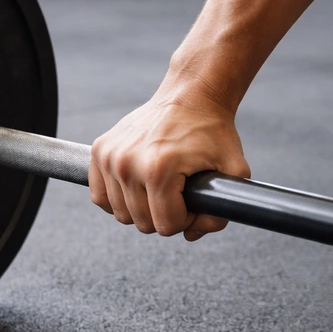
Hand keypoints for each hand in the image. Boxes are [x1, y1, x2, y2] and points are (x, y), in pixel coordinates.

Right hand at [89, 80, 250, 239]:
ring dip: (141, 207)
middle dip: (164, 215)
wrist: (189, 96)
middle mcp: (128, 163)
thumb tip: (192, 235)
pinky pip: (100, 197)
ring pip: (120, 213)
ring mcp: (109, 156)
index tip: (193, 200)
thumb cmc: (211, 131)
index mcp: (159, 169)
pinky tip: (136, 187)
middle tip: (178, 194)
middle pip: (141, 222)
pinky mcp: (99, 150)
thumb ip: (220, 213)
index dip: (186, 219)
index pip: (166, 226)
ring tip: (160, 187)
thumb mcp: (234, 171)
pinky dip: (117, 199)